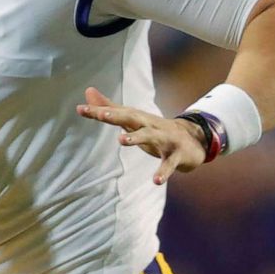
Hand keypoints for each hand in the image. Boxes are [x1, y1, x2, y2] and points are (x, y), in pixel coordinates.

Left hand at [76, 87, 208, 184]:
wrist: (194, 140)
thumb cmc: (156, 130)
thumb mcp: (132, 119)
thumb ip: (109, 107)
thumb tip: (87, 91)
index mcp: (138, 119)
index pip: (116, 113)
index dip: (99, 111)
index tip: (80, 109)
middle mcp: (150, 126)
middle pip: (131, 118)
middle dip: (117, 116)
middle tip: (102, 114)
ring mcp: (164, 139)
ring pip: (150, 136)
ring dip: (136, 138)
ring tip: (121, 140)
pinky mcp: (176, 155)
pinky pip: (169, 164)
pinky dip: (163, 172)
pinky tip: (156, 181)